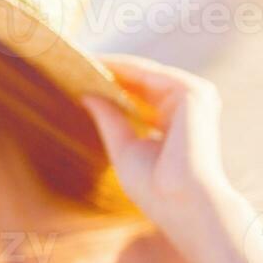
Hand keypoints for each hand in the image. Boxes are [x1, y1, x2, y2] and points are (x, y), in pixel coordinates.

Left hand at [84, 55, 243, 240]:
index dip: (110, 84)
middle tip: (69, 60)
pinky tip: (95, 64)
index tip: (75, 76)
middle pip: (141, 80)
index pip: (139, 94)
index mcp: (175, 121)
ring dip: (112, 64)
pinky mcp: (192, 93)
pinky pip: (149, 72)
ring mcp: (193, 97)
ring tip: (75, 58)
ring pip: (144, 72)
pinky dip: (122, 67)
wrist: (181, 204)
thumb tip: (85, 94)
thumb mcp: (123, 147)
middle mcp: (187, 106)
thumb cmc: (154, 188)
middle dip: (108, 70)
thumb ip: (109, 118)